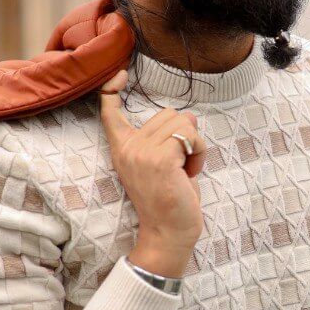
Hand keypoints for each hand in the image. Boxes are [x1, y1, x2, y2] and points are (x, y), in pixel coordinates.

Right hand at [99, 70, 207, 270]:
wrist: (168, 234)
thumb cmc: (170, 201)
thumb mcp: (161, 164)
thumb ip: (166, 138)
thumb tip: (188, 114)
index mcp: (122, 149)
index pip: (109, 112)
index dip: (111, 90)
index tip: (118, 75)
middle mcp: (127, 148)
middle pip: (168, 113)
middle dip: (184, 135)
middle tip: (180, 165)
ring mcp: (141, 152)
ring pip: (183, 122)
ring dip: (194, 145)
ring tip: (186, 170)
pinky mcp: (159, 159)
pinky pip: (191, 136)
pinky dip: (200, 152)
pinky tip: (191, 173)